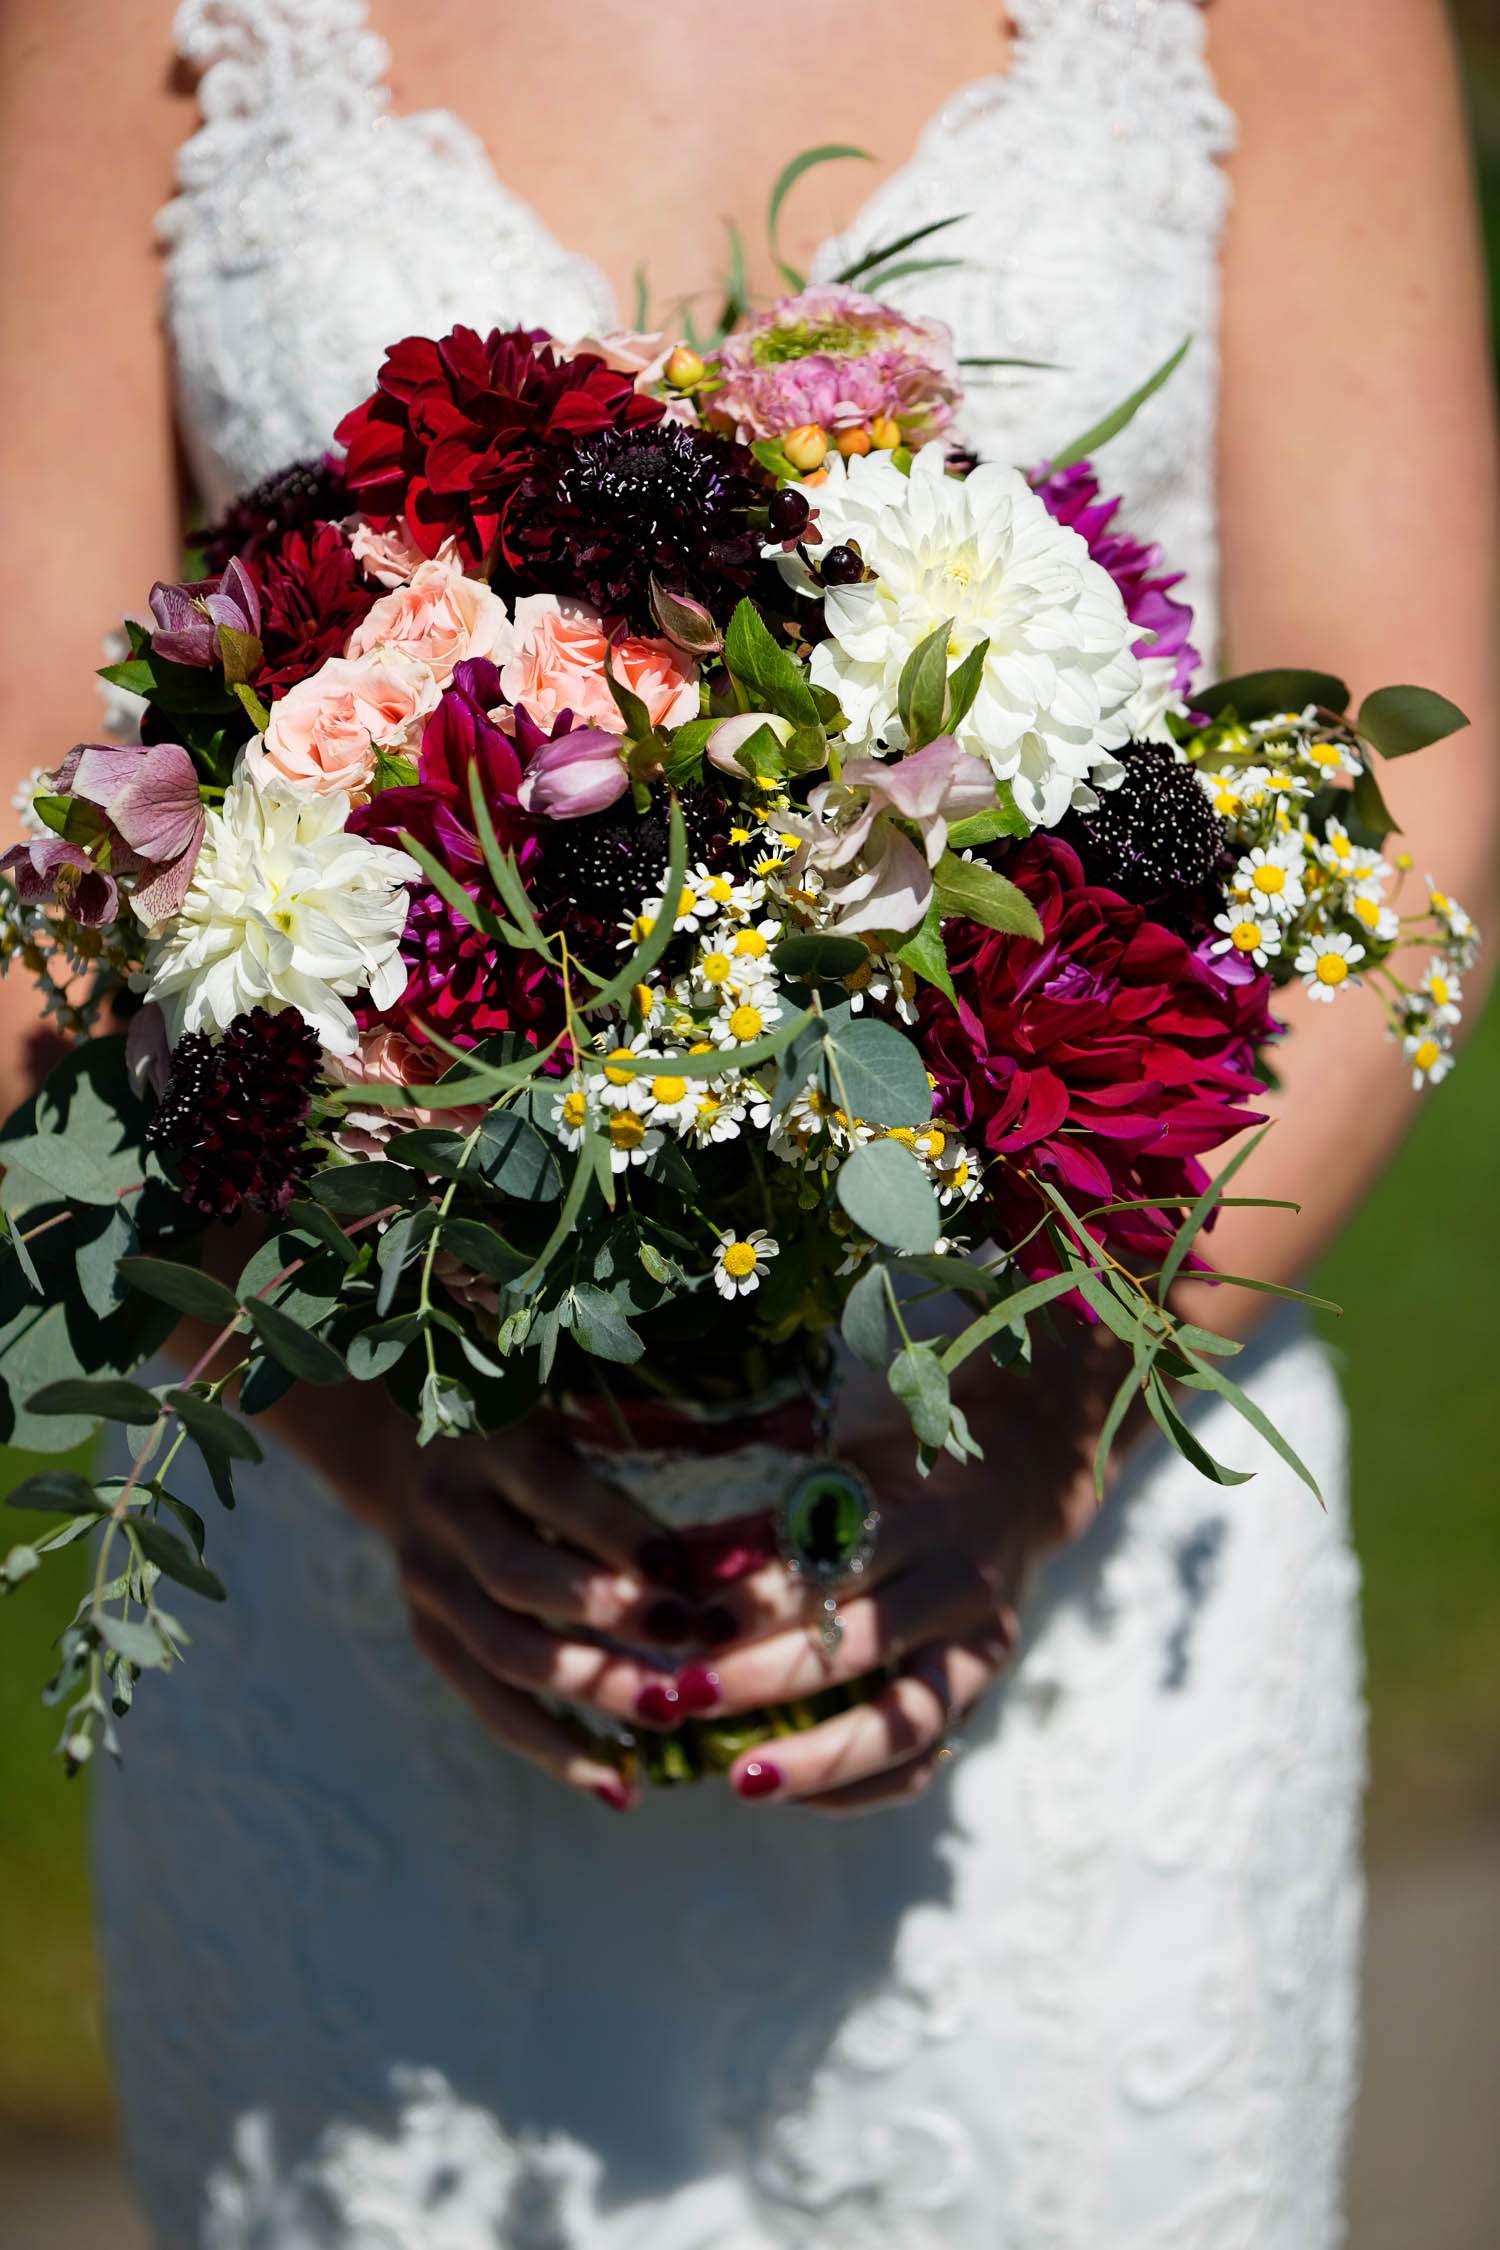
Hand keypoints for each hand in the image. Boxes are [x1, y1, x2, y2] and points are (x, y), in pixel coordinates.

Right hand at [255, 1378, 704, 1813]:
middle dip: (608, 1617)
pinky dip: (556, 1748)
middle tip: (689, 1641)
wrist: (404, 1439)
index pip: (551, 1488)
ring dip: (593, 1690)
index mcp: (489, 1441)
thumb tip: (729, 1504)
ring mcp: (430, 1582)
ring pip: (505, 1653)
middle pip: (520, 1579)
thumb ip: (625, 1432)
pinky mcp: (431, 1637)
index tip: (680, 1564)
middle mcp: (448, 1512)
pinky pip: (491, 1706)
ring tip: (671, 1714)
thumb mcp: (559, 1398)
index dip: (613, 1528)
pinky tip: (620, 1784)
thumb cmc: (528, 1417)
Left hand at [667, 1329, 1134, 1815]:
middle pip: (860, 1651)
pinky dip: (854, 1790)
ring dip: (817, 1761)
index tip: (692, 1625)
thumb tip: (687, 1570)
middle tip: (688, 1696)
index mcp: (923, 1524)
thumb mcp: (855, 1466)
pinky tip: (788, 1791)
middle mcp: (957, 1592)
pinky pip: (918, 1766)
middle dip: (766, 1681)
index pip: (834, 1570)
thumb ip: (794, 1515)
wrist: (1015, 1487)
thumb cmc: (907, 1469)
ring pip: (902, 1728)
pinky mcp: (977, 1701)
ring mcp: (976, 1655)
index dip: (761, 1603)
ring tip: (741, 1779)